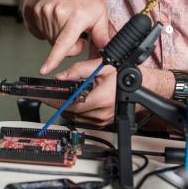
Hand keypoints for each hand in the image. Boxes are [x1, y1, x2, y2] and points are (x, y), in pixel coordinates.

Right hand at [30, 0, 109, 73]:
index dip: (54, 58)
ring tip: (68, 23)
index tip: (44, 69)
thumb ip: (102, 36)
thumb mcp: (101, 14)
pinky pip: (43, 30)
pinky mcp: (38, 10)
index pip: (64, 42)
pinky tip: (59, 19)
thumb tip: (107, 53)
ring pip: (51, 39)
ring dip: (60, 37)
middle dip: (70, 45)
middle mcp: (59, 12)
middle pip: (59, 45)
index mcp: (77, 16)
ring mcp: (46, 10)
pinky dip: (52, 29)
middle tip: (78, 34)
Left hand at [55, 60, 174, 126]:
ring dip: (68, 109)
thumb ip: (79, 70)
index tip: (46, 98)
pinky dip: (77, 112)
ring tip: (61, 98)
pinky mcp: (104, 123)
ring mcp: (104, 120)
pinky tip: (75, 103)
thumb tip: (61, 77)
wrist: (142, 86)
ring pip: (77, 118)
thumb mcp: (101, 66)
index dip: (57, 102)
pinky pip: (85, 120)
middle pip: (72, 113)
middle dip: (60, 104)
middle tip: (49, 96)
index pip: (72, 105)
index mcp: (102, 98)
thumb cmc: (125, 75)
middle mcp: (103, 113)